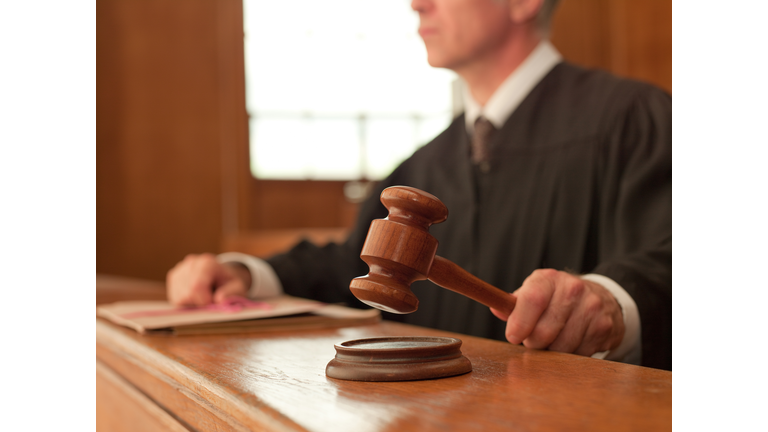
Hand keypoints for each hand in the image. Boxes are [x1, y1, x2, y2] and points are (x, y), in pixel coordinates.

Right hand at [166, 253, 251, 305]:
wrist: (221, 276)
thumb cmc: (229, 283)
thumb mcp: (238, 287)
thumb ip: (232, 293)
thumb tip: (219, 299)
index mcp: (208, 263)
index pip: (196, 287)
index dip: (204, 301)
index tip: (214, 302)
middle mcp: (191, 262)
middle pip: (187, 293)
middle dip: (199, 303)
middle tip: (210, 300)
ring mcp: (180, 269)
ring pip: (179, 297)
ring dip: (192, 303)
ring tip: (203, 296)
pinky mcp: (173, 277)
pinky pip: (175, 297)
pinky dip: (185, 301)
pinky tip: (195, 296)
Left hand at [490, 269, 623, 356]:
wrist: (601, 298)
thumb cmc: (558, 299)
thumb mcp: (536, 293)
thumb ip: (514, 304)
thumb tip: (496, 308)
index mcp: (549, 279)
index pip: (532, 299)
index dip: (519, 322)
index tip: (513, 336)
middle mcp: (573, 289)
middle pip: (544, 331)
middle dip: (534, 342)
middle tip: (535, 339)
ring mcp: (591, 308)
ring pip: (561, 347)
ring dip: (552, 351)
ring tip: (554, 340)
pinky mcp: (604, 327)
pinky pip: (579, 354)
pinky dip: (571, 355)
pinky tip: (572, 342)